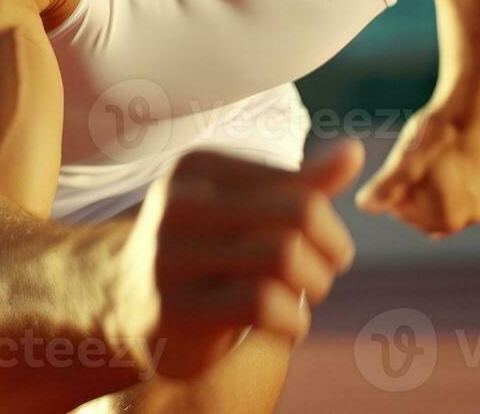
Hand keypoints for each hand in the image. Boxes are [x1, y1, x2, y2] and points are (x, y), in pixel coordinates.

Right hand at [116, 138, 363, 380]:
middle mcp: (179, 202)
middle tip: (325, 274)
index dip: (329, 226)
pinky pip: (261, 305)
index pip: (298, 187)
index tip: (327, 248)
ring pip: (283, 259)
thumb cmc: (205, 251)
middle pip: (297, 218)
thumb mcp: (245, 210)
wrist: (125, 304)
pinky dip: (293, 320)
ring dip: (313, 286)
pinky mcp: (171, 308)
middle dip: (329, 253)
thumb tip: (354, 152)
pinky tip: (288, 325)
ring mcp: (168, 256)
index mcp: (198, 166)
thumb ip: (299, 184)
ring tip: (304, 298)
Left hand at [353, 106, 479, 239]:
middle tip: (419, 157)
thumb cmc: (434, 135)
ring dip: (430, 186)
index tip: (405, 160)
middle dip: (414, 189)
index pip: (401, 212)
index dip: (395, 185)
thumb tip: (365, 207)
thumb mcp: (403, 160)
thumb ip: (384, 188)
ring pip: (439, 203)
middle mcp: (469, 220)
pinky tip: (448, 160)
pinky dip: (449, 183)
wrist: (470, 108)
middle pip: (422, 212)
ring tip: (433, 158)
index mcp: (448, 219)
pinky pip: (458, 195)